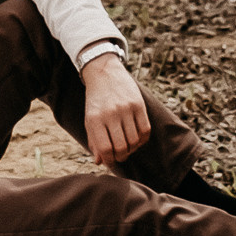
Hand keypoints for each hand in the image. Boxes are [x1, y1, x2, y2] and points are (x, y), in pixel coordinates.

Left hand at [81, 53, 151, 167]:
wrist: (104, 73)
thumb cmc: (95, 100)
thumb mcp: (89, 119)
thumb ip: (94, 141)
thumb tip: (100, 162)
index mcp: (95, 118)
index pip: (105, 149)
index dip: (109, 160)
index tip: (110, 161)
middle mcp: (111, 113)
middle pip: (122, 148)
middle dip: (121, 157)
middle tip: (120, 155)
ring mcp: (126, 108)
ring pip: (134, 141)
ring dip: (132, 149)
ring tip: (127, 145)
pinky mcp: (139, 104)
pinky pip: (145, 130)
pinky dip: (142, 139)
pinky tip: (136, 138)